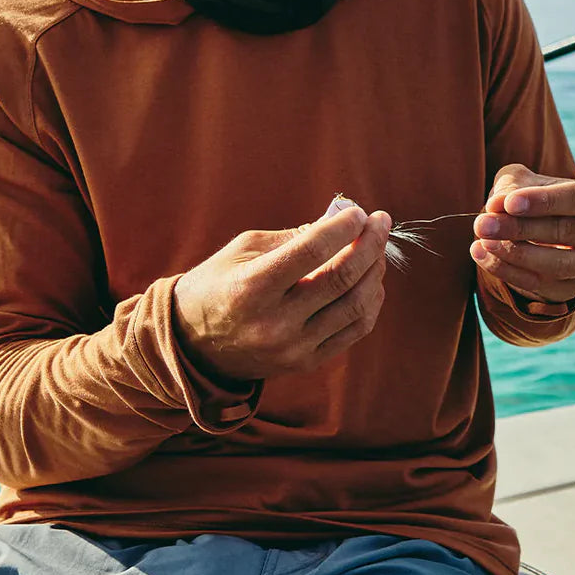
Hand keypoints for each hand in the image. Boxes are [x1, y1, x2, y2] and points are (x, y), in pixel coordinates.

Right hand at [173, 204, 390, 380]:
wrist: (193, 345)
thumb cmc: (218, 283)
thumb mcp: (242, 250)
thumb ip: (293, 236)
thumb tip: (341, 220)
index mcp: (253, 288)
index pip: (312, 252)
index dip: (343, 228)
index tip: (360, 211)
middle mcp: (275, 323)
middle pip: (342, 279)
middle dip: (370, 244)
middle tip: (380, 222)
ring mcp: (293, 348)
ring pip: (356, 306)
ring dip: (375, 271)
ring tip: (377, 249)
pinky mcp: (306, 363)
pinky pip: (354, 330)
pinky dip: (371, 301)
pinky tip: (371, 280)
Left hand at [471, 164, 574, 315]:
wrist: (538, 229)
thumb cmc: (534, 196)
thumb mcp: (522, 181)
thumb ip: (511, 188)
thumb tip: (497, 206)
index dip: (545, 202)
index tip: (509, 203)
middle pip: (565, 232)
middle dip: (520, 228)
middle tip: (484, 224)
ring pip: (556, 264)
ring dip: (514, 253)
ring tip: (482, 240)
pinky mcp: (571, 289)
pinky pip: (538, 284)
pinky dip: (506, 271)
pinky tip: (481, 254)